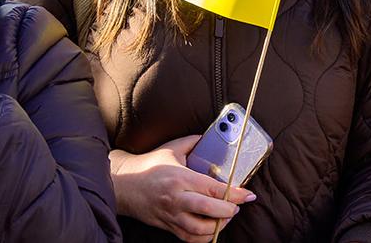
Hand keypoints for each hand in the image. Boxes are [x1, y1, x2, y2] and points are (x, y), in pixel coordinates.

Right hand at [110, 135, 255, 242]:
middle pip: (208, 209)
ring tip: (226, 217)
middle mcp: (176, 198)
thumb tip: (213, 136)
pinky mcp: (166, 225)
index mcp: (180, 177)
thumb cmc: (149, 165)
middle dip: (229, 211)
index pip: (213, 188)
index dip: (235, 193)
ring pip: (199, 229)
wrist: (122, 184)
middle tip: (238, 206)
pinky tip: (212, 229)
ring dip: (218, 226)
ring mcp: (170, 214)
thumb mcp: (172, 149)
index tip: (248, 195)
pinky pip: (188, 238)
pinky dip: (203, 237)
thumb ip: (193, 142)